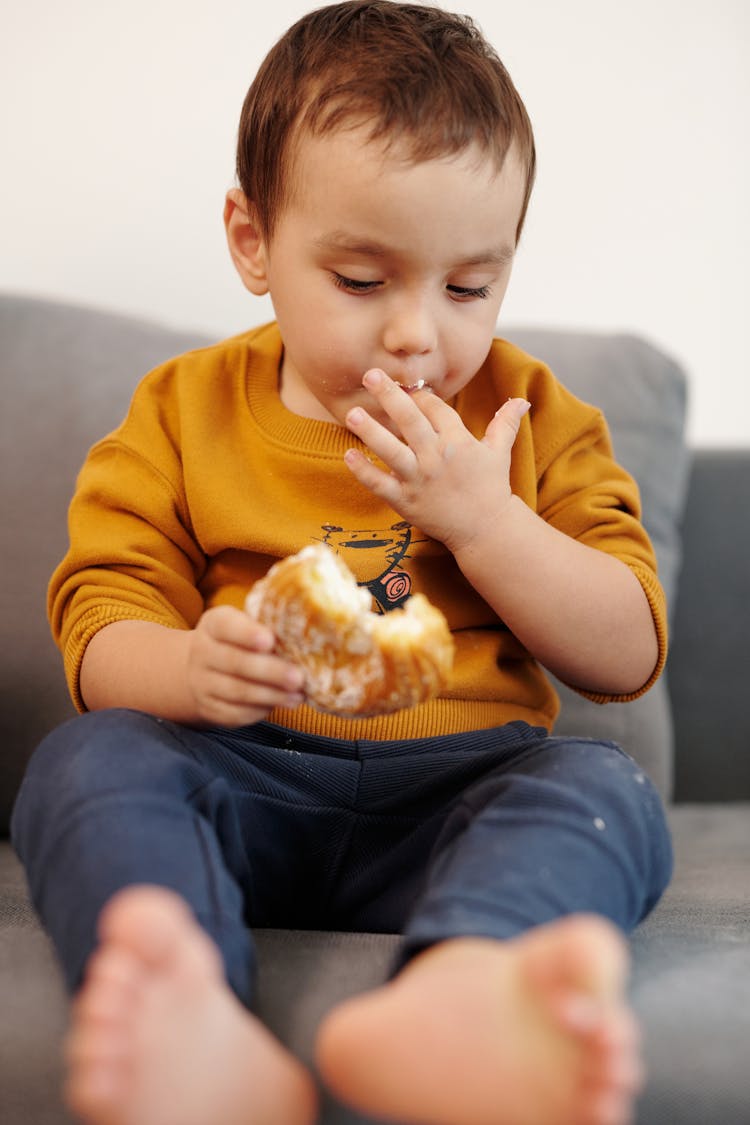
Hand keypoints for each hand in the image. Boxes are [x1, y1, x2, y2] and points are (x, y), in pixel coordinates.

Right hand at [186, 606, 304, 727]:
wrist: (201, 669)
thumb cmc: (239, 642)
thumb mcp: (246, 625)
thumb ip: (268, 627)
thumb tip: (306, 636)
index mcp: (214, 625)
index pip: (226, 625)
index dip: (247, 634)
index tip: (270, 640)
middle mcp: (202, 652)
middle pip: (235, 662)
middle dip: (270, 671)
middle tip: (298, 677)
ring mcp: (202, 683)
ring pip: (237, 691)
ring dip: (271, 695)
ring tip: (298, 695)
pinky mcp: (209, 708)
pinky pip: (235, 713)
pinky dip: (261, 710)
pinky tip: (283, 704)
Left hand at [343, 368, 529, 553]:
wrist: (485, 530)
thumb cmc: (491, 488)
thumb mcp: (499, 453)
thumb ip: (505, 423)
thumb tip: (521, 400)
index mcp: (458, 442)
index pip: (435, 409)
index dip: (421, 395)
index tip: (409, 387)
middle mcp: (437, 458)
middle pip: (410, 420)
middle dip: (390, 396)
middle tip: (370, 374)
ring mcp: (419, 480)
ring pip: (390, 450)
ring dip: (370, 431)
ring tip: (351, 413)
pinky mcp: (406, 501)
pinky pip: (379, 484)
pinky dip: (363, 471)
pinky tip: (348, 454)